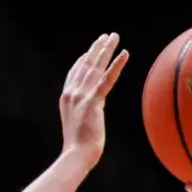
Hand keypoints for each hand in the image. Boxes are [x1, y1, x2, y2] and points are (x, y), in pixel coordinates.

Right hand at [60, 33, 128, 161]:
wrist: (76, 155)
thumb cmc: (79, 148)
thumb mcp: (78, 127)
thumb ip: (83, 115)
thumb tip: (90, 116)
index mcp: (66, 99)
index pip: (74, 74)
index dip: (83, 60)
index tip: (90, 50)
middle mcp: (71, 93)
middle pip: (86, 65)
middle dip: (96, 49)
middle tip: (106, 36)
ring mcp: (81, 95)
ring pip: (96, 67)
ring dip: (106, 49)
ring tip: (114, 36)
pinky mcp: (93, 101)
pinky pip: (107, 79)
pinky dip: (116, 65)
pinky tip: (125, 53)